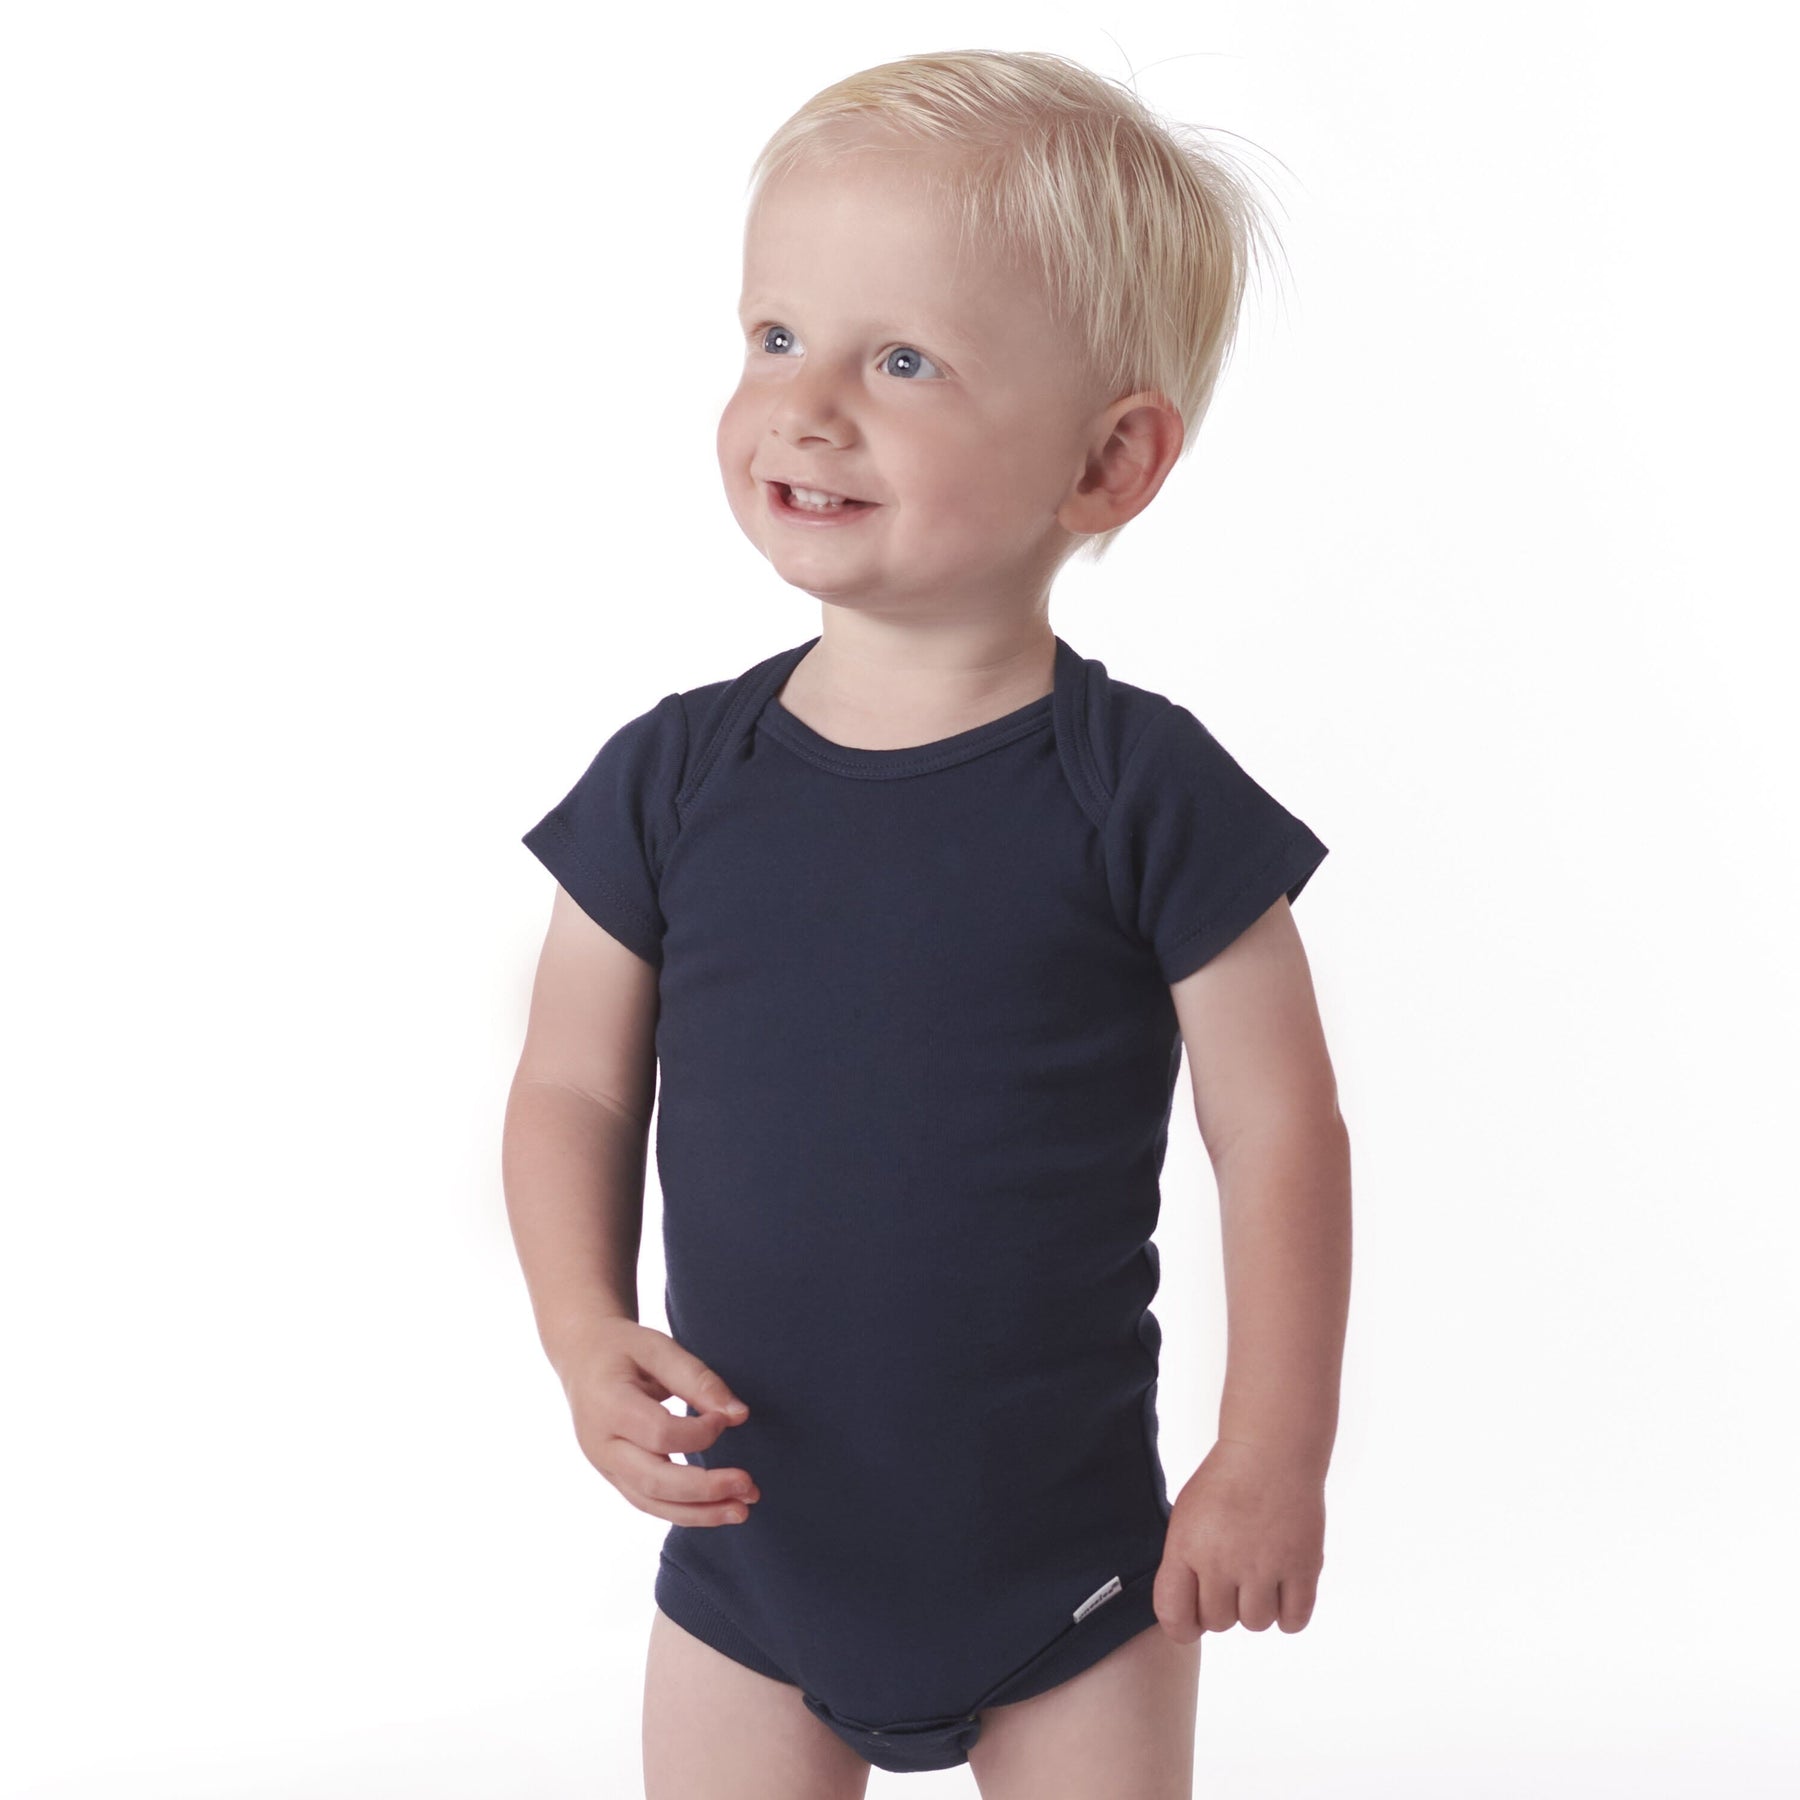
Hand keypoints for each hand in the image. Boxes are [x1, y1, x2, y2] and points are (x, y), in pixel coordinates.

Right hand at [554, 1318, 760, 1527]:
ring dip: (700, 1513)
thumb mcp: (658, 1347)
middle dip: (705, 1490)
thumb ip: (697, 1379)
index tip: (729, 1418)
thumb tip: (739, 1415)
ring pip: (651, 1502)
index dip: (701, 1433)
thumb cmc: (623, 1348)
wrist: (581, 1357)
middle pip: (654, 1481)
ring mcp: (604, 1466)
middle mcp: (600, 1445)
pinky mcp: (614, 1476)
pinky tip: (717, 1510)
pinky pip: (648, 1503)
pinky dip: (684, 1511)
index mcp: (607, 1406)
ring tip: (742, 1511)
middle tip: (750, 1487)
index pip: (660, 1434)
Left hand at [1152, 1438, 1324, 1640]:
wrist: (1271, 1450)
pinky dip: (1288, 1613)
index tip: (1193, 1616)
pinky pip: (1293, 1621)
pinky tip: (1283, 1587)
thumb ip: (1182, 1565)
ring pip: (1256, 1623)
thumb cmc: (1224, 1482)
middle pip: (1219, 1623)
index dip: (1183, 1624)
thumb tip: (1187, 1614)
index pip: (1174, 1616)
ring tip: (1259, 1575)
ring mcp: (1264, 1566)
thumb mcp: (1186, 1517)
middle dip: (1224, 1606)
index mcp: (1186, 1547)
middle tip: (1233, 1577)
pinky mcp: (1302, 1567)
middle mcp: (1222, 1561)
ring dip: (1257, 1607)